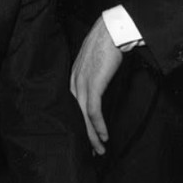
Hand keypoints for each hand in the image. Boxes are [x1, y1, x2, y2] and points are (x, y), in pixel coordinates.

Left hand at [70, 17, 122, 154]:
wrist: (110, 31)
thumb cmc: (105, 45)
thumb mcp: (93, 63)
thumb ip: (91, 76)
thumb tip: (96, 87)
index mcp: (72, 77)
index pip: (72, 106)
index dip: (78, 122)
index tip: (85, 136)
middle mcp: (73, 82)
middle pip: (75, 114)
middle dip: (83, 134)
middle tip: (91, 151)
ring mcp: (81, 83)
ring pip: (83, 116)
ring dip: (92, 135)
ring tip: (99, 149)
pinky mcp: (92, 84)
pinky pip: (93, 110)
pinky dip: (98, 125)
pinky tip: (103, 135)